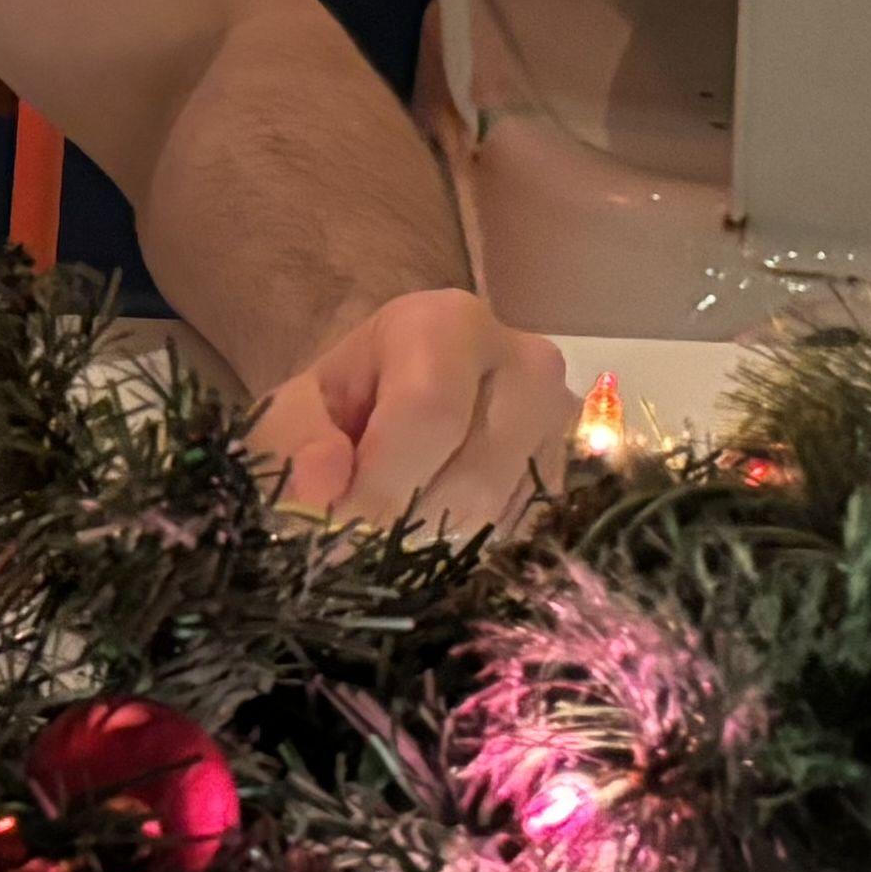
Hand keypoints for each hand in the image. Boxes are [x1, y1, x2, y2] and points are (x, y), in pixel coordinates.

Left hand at [246, 287, 577, 536]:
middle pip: (474, 478)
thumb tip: (318, 490)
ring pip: (504, 518)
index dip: (380, 485)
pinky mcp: (576, 476)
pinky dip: (470, 548)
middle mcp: (526, 363)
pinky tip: (434, 530)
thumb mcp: (296, 411)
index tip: (333, 528)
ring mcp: (563, 423)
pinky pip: (525, 537)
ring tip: (390, 526)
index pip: (430, 414)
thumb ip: (295, 443)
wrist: (398, 402)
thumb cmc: (345, 403)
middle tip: (355, 540)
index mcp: (450, 324)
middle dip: (404, 524)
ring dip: (435, 542)